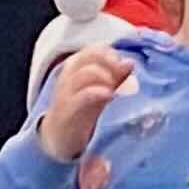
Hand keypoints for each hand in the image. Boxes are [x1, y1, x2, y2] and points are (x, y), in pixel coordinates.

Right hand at [34, 46, 133, 160]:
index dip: (109, 55)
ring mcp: (66, 93)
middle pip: (88, 58)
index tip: (122, 67)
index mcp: (75, 69)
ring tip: (115, 88)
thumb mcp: (99, 91)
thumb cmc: (81, 111)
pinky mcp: (68, 111)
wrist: (58, 138)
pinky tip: (109, 95)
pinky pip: (81, 96)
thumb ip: (114, 77)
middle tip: (121, 77)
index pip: (93, 50)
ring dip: (105, 76)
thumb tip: (130, 62)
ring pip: (84, 74)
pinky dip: (97, 92)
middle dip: (109, 64)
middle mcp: (68, 77)